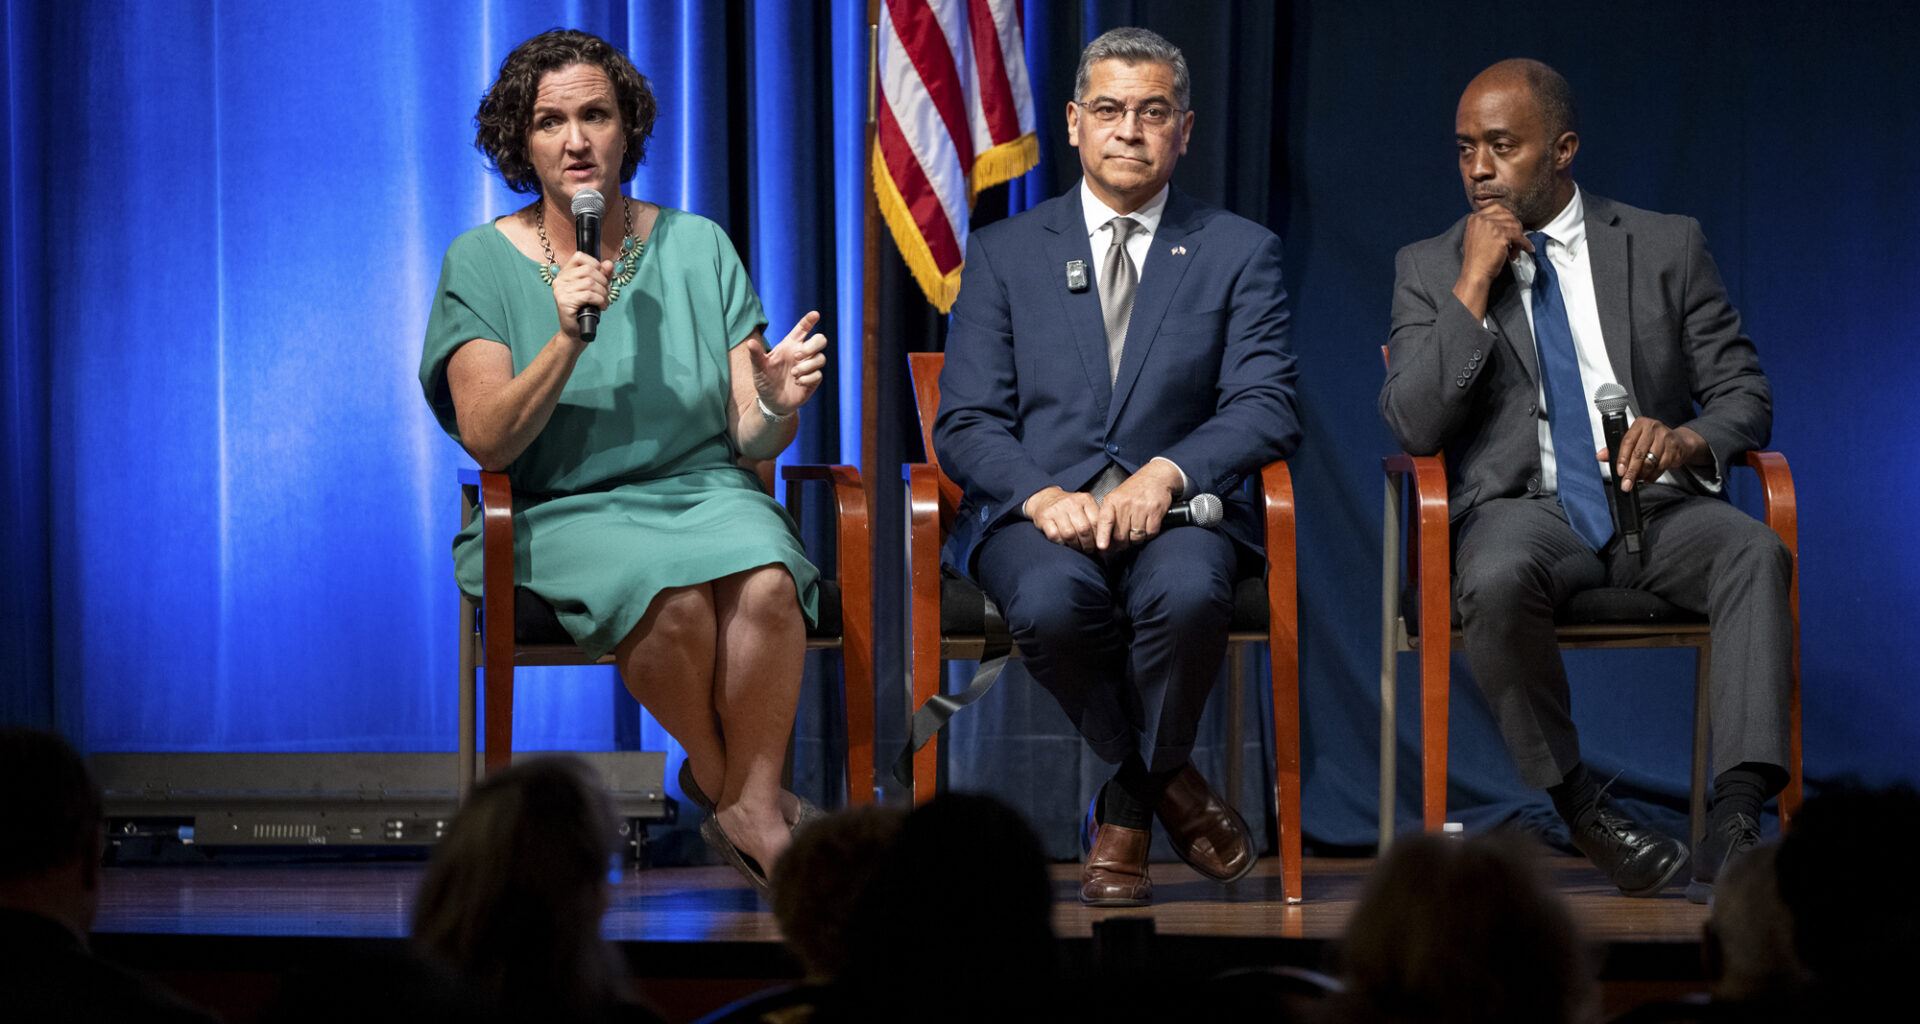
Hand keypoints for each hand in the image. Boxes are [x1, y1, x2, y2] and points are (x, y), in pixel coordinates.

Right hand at [553, 251, 613, 341]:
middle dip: (603, 282)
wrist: (576, 331)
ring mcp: (560, 290)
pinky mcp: (564, 301)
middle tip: (606, 293)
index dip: (595, 264)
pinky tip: (601, 306)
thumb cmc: (585, 309)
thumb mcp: (595, 289)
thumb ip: (602, 275)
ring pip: (589, 283)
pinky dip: (600, 300)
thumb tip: (609, 263)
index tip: (602, 277)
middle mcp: (560, 280)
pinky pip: (588, 295)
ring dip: (603, 293)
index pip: (579, 256)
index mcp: (565, 273)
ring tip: (604, 301)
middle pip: (588, 270)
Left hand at [747, 311, 827, 414]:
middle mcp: (802, 354)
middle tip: (797, 355)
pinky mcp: (813, 380)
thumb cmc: (764, 381)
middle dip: (813, 345)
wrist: (771, 402)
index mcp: (790, 345)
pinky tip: (797, 383)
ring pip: (821, 358)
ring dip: (807, 366)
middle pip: (820, 340)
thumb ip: (756, 355)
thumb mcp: (758, 368)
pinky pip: (818, 374)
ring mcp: (809, 367)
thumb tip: (750, 342)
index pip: (803, 328)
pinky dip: (807, 379)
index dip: (809, 320)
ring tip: (793, 374)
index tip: (815, 314)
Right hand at [1027, 487, 1102, 552]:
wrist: (1045, 499)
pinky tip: (1064, 544)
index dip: (1099, 537)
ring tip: (1078, 549)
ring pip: (1069, 534)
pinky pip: (1055, 536)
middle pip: (1083, 529)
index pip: (1096, 521)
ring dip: (1075, 546)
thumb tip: (1107, 540)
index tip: (1100, 546)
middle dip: (1088, 544)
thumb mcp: (1084, 507)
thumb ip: (1095, 519)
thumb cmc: (1069, 508)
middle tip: (1089, 550)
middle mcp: (1071, 502)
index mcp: (1084, 499)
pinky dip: (1061, 543)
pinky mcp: (1044, 518)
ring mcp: (1056, 510)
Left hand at [1095, 462, 1182, 551]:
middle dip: (1122, 543)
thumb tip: (1105, 544)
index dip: (1103, 535)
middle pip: (1121, 535)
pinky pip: (1150, 533)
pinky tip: (1148, 525)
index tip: (1102, 547)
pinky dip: (1149, 534)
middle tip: (1125, 541)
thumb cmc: (1134, 491)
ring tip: (1137, 529)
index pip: (1105, 520)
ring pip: (1136, 537)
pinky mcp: (1155, 510)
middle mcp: (1126, 503)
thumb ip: (1109, 517)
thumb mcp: (1117, 498)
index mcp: (1112, 500)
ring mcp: (1141, 507)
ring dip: (1137, 539)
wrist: (1156, 477)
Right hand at [1452, 204, 1532, 319]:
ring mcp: (1492, 226)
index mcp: (1475, 218)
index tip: (1512, 227)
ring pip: (1515, 227)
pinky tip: (1527, 249)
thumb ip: (1486, 226)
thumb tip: (1508, 222)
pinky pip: (1520, 237)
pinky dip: (1525, 244)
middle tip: (1515, 242)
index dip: (1508, 218)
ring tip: (1515, 251)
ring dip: (1519, 239)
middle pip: (1509, 217)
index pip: (1497, 209)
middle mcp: (1482, 219)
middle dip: (1515, 229)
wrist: (1475, 273)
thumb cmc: (1477, 259)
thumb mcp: (1476, 236)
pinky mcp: (1501, 235)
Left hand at [1597, 418, 1708, 491]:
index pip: (1627, 442)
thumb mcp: (1633, 441)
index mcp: (1640, 424)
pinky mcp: (1674, 449)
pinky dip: (1653, 475)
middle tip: (1626, 484)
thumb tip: (1600, 455)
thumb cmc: (1652, 440)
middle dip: (1631, 472)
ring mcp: (1666, 438)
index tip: (1619, 471)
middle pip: (1639, 453)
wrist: (1679, 442)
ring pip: (1651, 462)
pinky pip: (1661, 467)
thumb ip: (1616, 449)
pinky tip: (1648, 477)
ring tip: (1637, 479)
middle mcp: (1653, 428)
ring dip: (1642, 474)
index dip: (1622, 458)